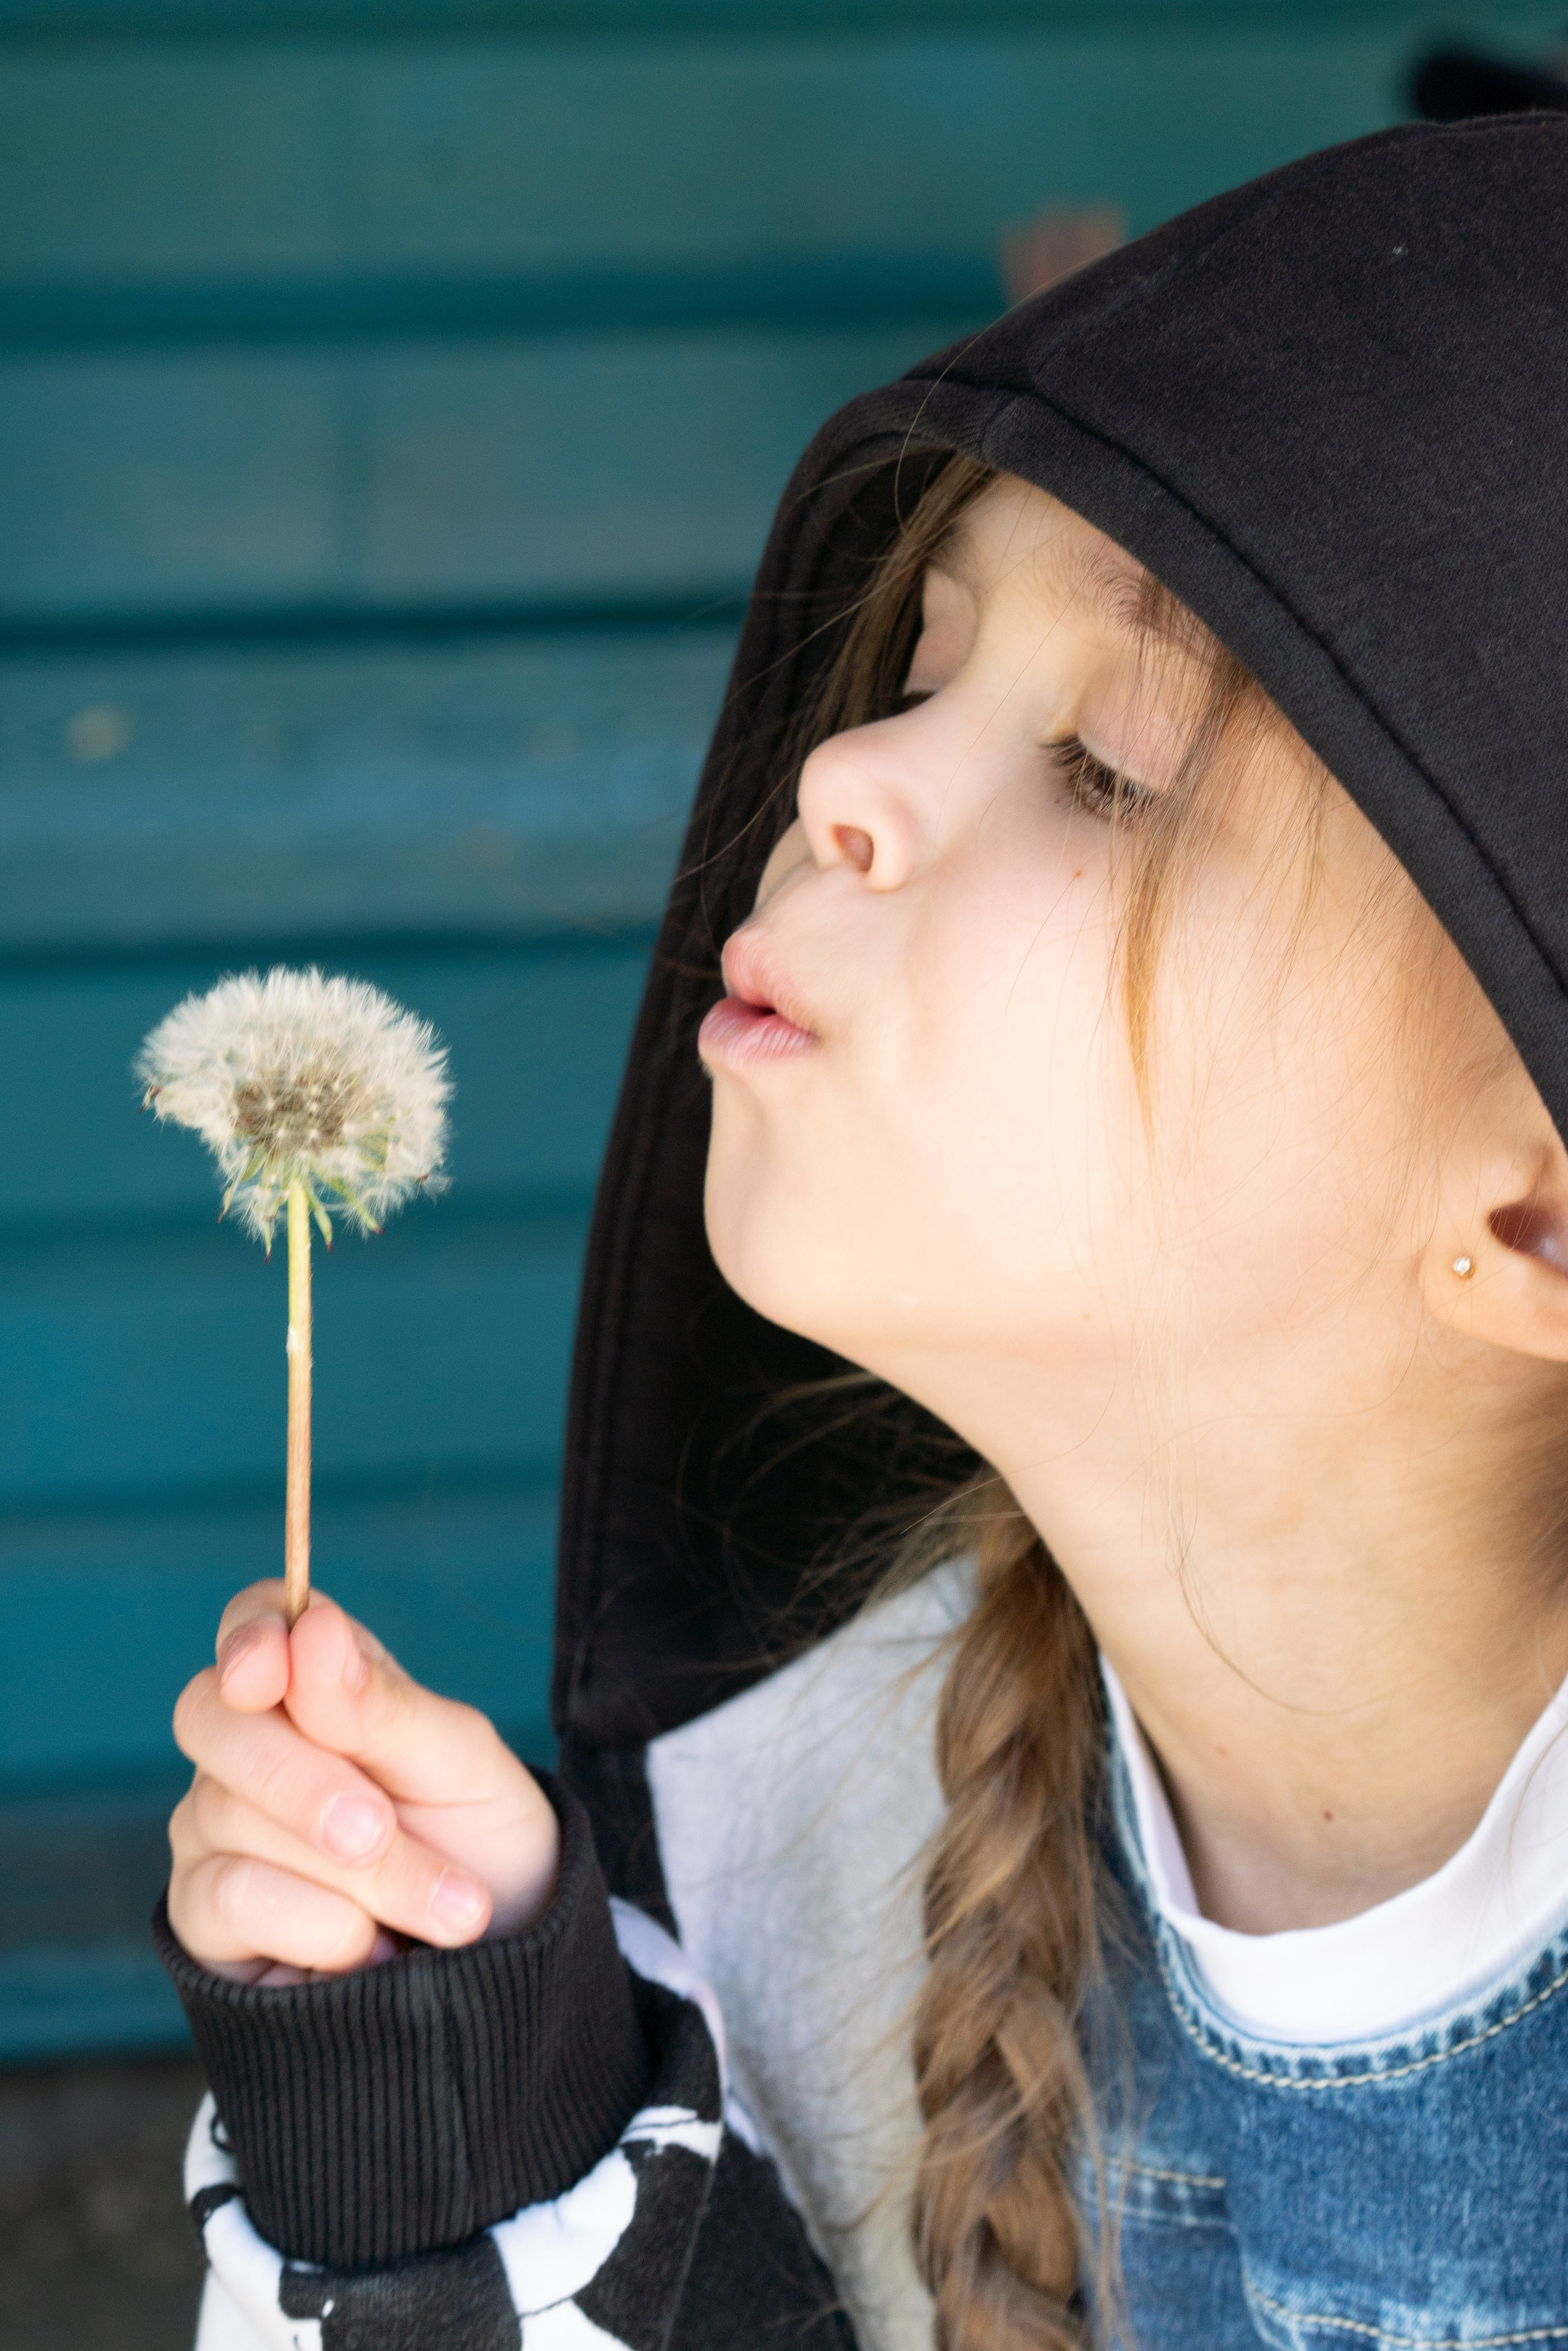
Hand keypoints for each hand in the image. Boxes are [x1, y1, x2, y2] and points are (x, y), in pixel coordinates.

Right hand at [168, 1582, 560, 1985]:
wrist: (502, 1969)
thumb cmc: (480, 1843)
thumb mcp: (462, 1766)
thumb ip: (384, 1705)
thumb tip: (312, 1629)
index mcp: (316, 1686)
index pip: (255, 1622)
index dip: (253, 1634)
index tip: (273, 1669)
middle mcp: (247, 1748)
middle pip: (213, 1715)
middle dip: (304, 1778)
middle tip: (380, 1830)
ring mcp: (215, 1830)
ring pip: (235, 1816)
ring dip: (364, 1872)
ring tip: (449, 1908)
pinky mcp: (204, 1918)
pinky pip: (231, 1896)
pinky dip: (325, 1925)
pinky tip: (376, 1947)